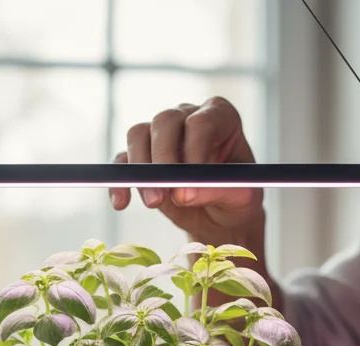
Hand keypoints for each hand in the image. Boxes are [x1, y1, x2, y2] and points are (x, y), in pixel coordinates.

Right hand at [110, 97, 265, 250]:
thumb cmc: (236, 198)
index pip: (201, 122)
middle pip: (165, 122)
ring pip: (138, 135)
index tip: (190, 182)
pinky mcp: (141, 157)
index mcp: (220, 116)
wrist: (220, 215)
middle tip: (166, 194)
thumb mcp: (240, 198)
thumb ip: (217, 190)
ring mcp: (161, 134)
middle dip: (163, 160)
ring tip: (154, 202)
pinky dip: (119, 181)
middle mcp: (187, 117)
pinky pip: (122, 161)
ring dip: (141, 170)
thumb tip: (183, 193)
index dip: (193, 150)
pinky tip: (122, 203)